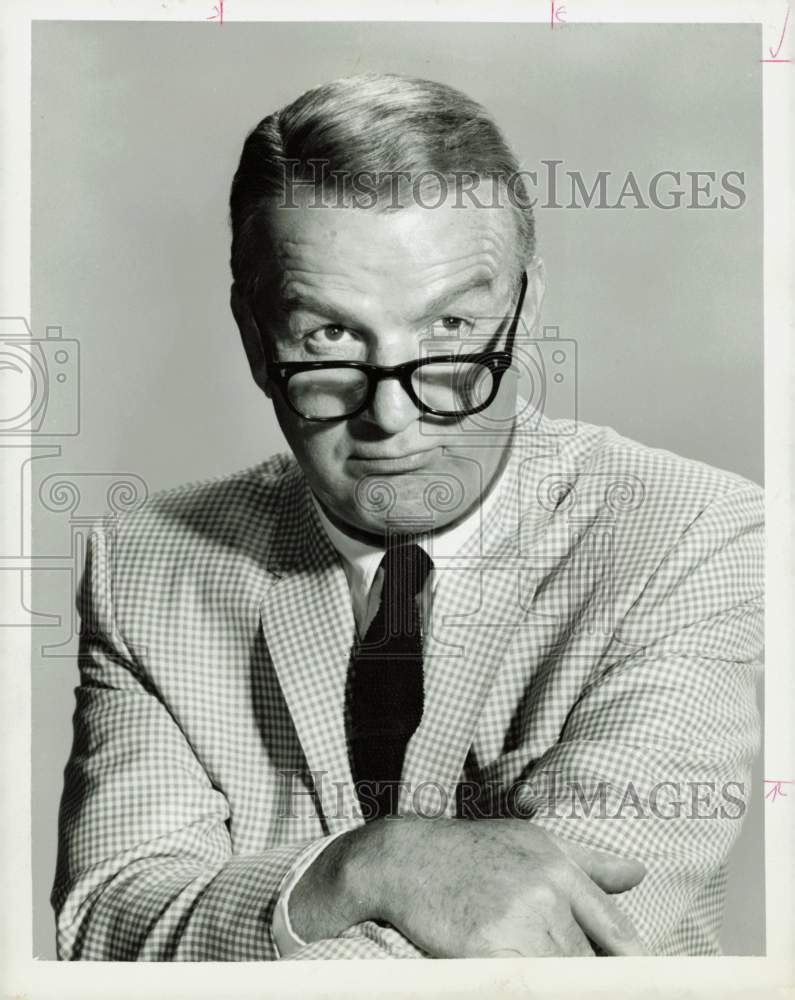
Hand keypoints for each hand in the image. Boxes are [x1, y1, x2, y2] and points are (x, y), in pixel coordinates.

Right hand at [289, 816, 647, 956]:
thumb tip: (638, 873)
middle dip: (587, 980)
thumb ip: (588, 862)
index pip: (620, 935)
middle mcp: (544, 893)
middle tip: (565, 972)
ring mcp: (514, 923)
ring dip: (556, 983)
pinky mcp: (483, 953)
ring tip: (534, 970)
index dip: (633, 970)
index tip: (634, 985)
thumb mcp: (531, 842)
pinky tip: (517, 980)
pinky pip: (526, 986)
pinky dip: (527, 986)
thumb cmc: (470, 850)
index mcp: (560, 868)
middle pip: (592, 966)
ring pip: (564, 979)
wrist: (403, 857)